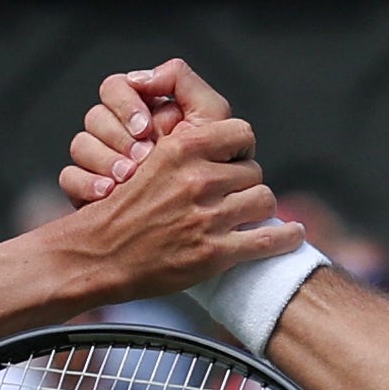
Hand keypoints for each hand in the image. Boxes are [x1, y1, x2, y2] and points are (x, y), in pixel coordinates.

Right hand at [59, 112, 302, 302]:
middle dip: (246, 183)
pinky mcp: (214, 253)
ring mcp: (208, 218)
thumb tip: (221, 149)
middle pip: (253, 170)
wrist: (97, 255)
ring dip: (259, 208)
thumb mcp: (147, 162)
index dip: (241, 148)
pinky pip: (269, 239)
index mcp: (181, 151)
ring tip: (251, 215)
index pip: (240, 133)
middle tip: (235, 195)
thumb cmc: (120, 211)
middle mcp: (198, 180)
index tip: (237, 159)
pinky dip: (286, 238)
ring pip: (264, 199)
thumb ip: (185, 153)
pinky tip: (291, 235)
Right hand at [62, 58, 227, 201]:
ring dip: (105, 160)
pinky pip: (69, 176)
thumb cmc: (210, 173)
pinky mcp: (87, 189)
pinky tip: (108, 194)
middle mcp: (119, 132)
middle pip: (95, 115)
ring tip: (127, 179)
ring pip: (80, 143)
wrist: (191, 228)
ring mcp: (100, 161)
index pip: (115, 88)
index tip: (145, 128)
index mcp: (144, 110)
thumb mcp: (209, 120)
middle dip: (118, 137)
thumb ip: (186, 85)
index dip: (126, 104)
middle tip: (142, 159)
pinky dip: (86, 184)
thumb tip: (145, 77)